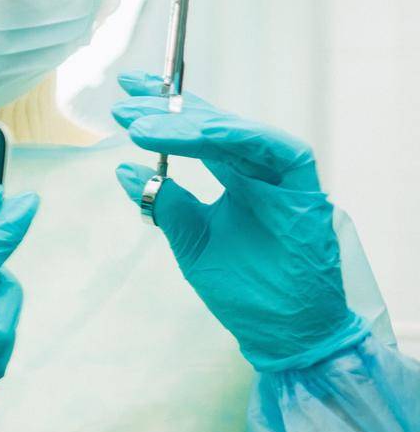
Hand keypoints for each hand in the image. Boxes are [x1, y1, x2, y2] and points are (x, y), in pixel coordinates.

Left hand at [112, 72, 365, 370]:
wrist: (286, 333)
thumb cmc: (245, 291)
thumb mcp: (192, 243)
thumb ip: (166, 204)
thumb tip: (124, 169)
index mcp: (237, 179)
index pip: (198, 134)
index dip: (164, 112)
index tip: (125, 98)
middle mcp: (260, 172)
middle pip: (215, 125)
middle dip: (169, 109)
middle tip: (124, 102)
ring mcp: (284, 179)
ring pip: (237, 134)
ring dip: (190, 125)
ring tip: (143, 126)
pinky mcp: (307, 190)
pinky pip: (278, 149)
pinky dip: (238, 137)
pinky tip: (201, 131)